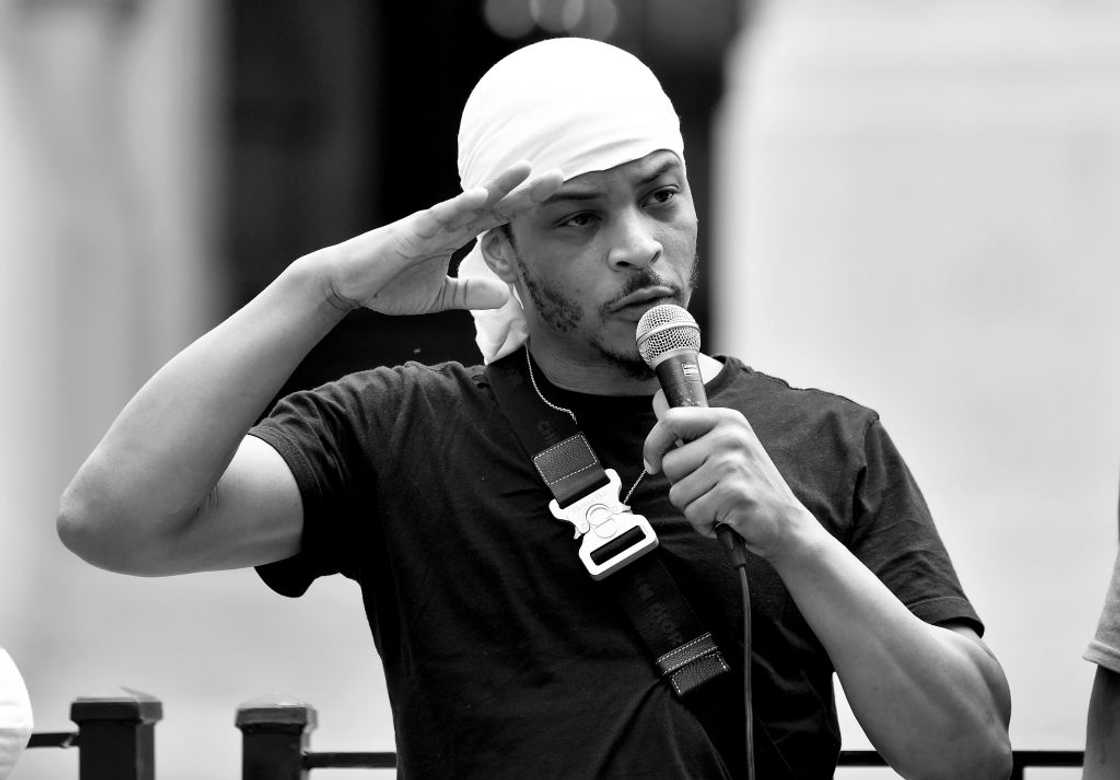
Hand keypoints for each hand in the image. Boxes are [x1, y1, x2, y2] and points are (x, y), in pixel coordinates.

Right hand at [313, 162, 562, 314]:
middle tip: (560, 174)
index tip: (556, 192)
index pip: (499, 216)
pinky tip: (482, 194)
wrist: (347, 284)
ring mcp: (430, 223)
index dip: (525, 204)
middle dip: (526, 190)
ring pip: (471, 201)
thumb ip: (470, 293)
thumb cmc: (387, 285)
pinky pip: (441, 215)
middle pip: (494, 202)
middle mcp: (447, 223)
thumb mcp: (439, 296)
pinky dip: (461, 204)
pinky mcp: (411, 230)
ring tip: (526, 169)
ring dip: (499, 185)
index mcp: (455, 235)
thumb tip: (505, 296)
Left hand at [642, 401, 816, 560]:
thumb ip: (694, 435)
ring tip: (720, 503)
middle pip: (669, 464)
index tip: (652, 462)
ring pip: (678, 493)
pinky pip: (693, 513)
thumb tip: (657, 409)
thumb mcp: (726, 449)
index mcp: (728, 420)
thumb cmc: (750, 488)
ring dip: (694, 507)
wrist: (786, 523)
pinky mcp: (733, 493)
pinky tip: (726, 516)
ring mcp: (733, 464)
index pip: (672, 420)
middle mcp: (731, 437)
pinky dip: (704, 523)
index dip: (653, 445)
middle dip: (682, 485)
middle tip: (711, 489)